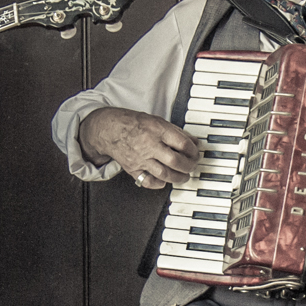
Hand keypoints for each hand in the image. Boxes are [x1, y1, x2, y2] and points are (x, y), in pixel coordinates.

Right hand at [79, 106, 199, 188]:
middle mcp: (149, 145)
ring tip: (183, 176)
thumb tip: (194, 142)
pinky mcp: (133, 169)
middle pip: (175, 161)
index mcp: (157, 130)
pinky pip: (148, 182)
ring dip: (178, 178)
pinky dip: (159, 184)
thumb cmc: (134, 124)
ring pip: (164, 174)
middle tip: (192, 166)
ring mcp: (140, 159)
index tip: (195, 153)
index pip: (182, 143)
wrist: (110, 129)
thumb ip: (176, 132)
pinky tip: (165, 180)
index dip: (193, 151)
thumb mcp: (157, 121)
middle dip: (188, 166)